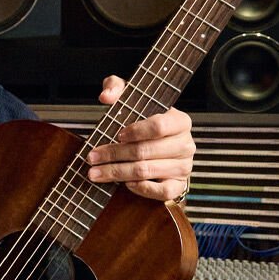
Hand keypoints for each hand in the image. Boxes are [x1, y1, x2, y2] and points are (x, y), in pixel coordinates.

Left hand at [85, 77, 193, 202]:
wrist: (155, 146)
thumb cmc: (141, 122)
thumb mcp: (129, 99)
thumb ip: (116, 87)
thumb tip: (106, 96)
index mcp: (180, 121)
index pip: (160, 126)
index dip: (136, 131)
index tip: (117, 134)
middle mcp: (186, 144)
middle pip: (146, 151)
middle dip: (114, 154)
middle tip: (92, 157)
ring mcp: (184, 167)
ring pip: (147, 171)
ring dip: (117, 172)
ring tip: (96, 172)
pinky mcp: (178, 186)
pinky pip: (162, 192)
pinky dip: (141, 188)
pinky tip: (125, 183)